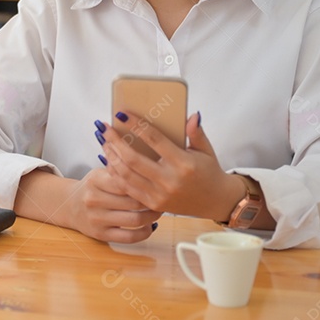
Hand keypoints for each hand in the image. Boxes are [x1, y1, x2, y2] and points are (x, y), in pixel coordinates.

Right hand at [64, 168, 161, 243]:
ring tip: (158, 211)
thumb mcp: (100, 173)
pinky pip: (129, 237)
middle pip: (134, 201)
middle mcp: (94, 200)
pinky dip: (144, 233)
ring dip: (152, 216)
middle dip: (154, 200)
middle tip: (164, 198)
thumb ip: (120, 170)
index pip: (128, 181)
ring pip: (135, 220)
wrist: (69, 205)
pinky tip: (149, 226)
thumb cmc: (92, 188)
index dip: (146, 183)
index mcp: (95, 180)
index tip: (158, 183)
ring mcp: (97, 219)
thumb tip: (148, 163)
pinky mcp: (101, 235)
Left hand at [99, 112, 242, 220]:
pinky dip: (115, 174)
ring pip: (126, 175)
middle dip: (115, 141)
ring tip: (104, 142)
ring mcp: (160, 195)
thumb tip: (192, 115)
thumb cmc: (209, 171)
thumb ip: (196, 133)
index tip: (122, 114)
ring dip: (111, 157)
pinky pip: (127, 188)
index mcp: (183, 163)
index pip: (154, 140)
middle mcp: (170, 180)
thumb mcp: (206, 150)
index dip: (136, 125)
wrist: (216, 201)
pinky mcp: (153, 205)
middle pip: (133, 159)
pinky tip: (109, 161)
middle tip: (104, 128)